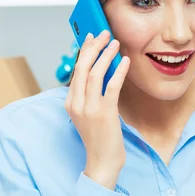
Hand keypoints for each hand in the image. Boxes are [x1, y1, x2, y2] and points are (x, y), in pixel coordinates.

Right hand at [64, 30, 129, 189]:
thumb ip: (90, 96)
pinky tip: (125, 61)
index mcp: (70, 102)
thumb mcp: (89, 114)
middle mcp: (76, 103)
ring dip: (106, 55)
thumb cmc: (99, 138)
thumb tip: (101, 72)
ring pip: (95, 74)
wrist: (102, 162)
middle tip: (104, 33)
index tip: (91, 38)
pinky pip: (111, 87)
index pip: (76, 71)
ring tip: (115, 43)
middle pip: (83, 68)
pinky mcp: (105, 113)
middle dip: (94, 47)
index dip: (84, 52)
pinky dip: (118, 71)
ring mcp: (89, 108)